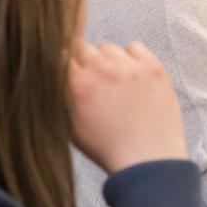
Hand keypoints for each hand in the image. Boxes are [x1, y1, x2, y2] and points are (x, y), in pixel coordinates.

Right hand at [67, 39, 187, 173]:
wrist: (148, 159)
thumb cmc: (108, 148)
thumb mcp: (70, 128)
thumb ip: (60, 98)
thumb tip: (52, 76)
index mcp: (79, 86)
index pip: (61, 56)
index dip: (64, 64)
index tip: (70, 71)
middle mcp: (103, 71)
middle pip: (84, 48)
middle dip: (84, 62)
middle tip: (92, 80)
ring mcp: (130, 68)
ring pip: (108, 47)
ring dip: (107, 60)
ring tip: (114, 81)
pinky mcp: (153, 68)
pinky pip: (135, 46)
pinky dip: (132, 56)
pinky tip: (132, 75)